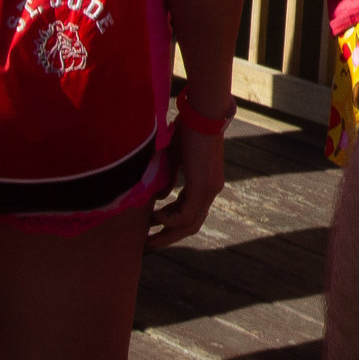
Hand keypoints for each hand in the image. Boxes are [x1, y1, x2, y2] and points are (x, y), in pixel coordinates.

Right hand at [146, 123, 225, 249]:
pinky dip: (171, 219)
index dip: (170, 225)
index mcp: (204, 184)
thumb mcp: (174, 158)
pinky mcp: (204, 185)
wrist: (202, 112)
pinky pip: (187, 213)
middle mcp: (210, 190)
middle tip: (148, 246)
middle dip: (168, 238)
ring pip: (190, 223)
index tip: (150, 230)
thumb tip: (160, 198)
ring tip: (148, 238)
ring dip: (168, 233)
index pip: (189, 214)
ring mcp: (209, 189)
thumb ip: (168, 178)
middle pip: (191, 225)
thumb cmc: (187, 129)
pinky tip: (157, 216)